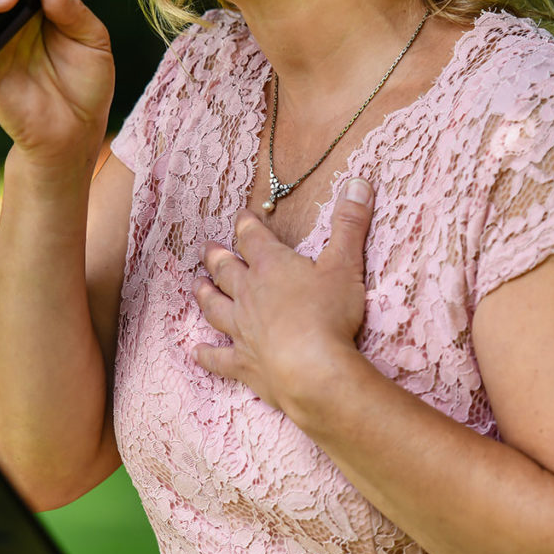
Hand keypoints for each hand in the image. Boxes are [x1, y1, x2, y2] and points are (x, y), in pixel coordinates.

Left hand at [192, 178, 374, 410]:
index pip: (253, 239)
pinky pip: (219, 358)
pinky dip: (206, 355)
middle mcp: (249, 294)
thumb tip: (357, 182)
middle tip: (206, 248)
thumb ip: (350, 223)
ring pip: (215, 308)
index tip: (240, 217)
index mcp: (271, 267)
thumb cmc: (329, 315)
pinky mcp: (243, 364)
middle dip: (217, 257)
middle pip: (226, 270)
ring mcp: (242, 330)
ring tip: (196, 286)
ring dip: (205, 296)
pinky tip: (196, 352)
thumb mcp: (345, 263)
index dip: (246, 226)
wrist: (314, 371)